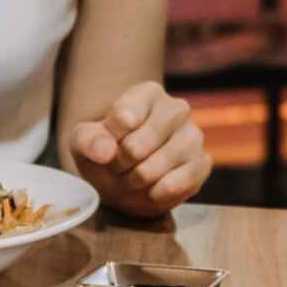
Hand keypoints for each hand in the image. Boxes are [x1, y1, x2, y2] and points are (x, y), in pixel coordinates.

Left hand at [70, 82, 211, 217]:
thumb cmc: (107, 150)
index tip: (106, 147)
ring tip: (132, 178)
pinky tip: (151, 189)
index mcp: (148, 93)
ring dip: (136, 181)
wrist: (127, 176)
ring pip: (156, 167)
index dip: (106, 142)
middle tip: (117, 168)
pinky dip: (157, 193)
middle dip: (119, 165)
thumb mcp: (84, 140)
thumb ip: (88, 140)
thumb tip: (105, 151)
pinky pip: (177, 184)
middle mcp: (176, 109)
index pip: (123, 117)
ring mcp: (193, 136)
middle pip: (136, 146)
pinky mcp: (202, 163)